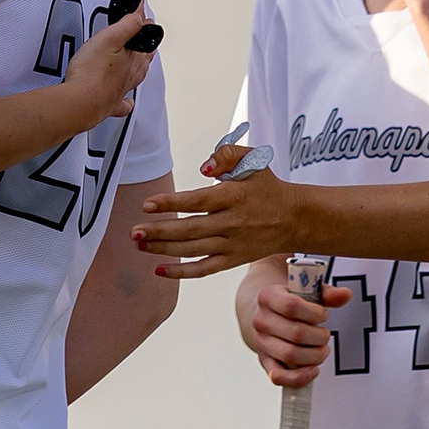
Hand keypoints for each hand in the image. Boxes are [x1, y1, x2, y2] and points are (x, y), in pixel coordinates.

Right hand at [63, 0, 155, 124]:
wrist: (80, 104)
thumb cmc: (92, 74)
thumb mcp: (109, 39)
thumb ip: (127, 25)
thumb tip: (140, 16)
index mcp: (134, 58)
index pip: (141, 30)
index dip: (140, 12)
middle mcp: (131, 75)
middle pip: (144, 55)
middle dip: (146, 41)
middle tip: (146, 30)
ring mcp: (120, 90)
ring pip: (137, 75)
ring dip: (141, 65)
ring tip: (142, 59)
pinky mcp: (108, 103)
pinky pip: (123, 102)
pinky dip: (126, 99)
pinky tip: (126, 98)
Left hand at [133, 143, 298, 278]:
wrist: (294, 218)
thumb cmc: (267, 187)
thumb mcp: (253, 160)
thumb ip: (226, 155)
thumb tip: (204, 167)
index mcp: (234, 196)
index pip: (196, 201)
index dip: (170, 203)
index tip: (147, 204)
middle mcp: (232, 223)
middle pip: (189, 229)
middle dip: (159, 231)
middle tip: (134, 231)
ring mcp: (232, 244)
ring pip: (192, 250)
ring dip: (163, 249)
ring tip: (139, 244)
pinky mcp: (233, 260)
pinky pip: (204, 270)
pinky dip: (182, 273)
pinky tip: (159, 270)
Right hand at [247, 281, 351, 386]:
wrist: (267, 315)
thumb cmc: (290, 303)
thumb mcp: (306, 292)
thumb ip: (327, 293)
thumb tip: (346, 295)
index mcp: (268, 297)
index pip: (290, 306)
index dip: (314, 313)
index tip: (324, 314)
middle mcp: (261, 321)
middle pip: (296, 333)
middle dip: (320, 336)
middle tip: (326, 335)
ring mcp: (262, 343)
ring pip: (291, 355)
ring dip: (315, 355)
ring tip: (322, 350)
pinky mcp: (265, 362)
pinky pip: (279, 377)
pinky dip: (299, 377)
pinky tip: (313, 370)